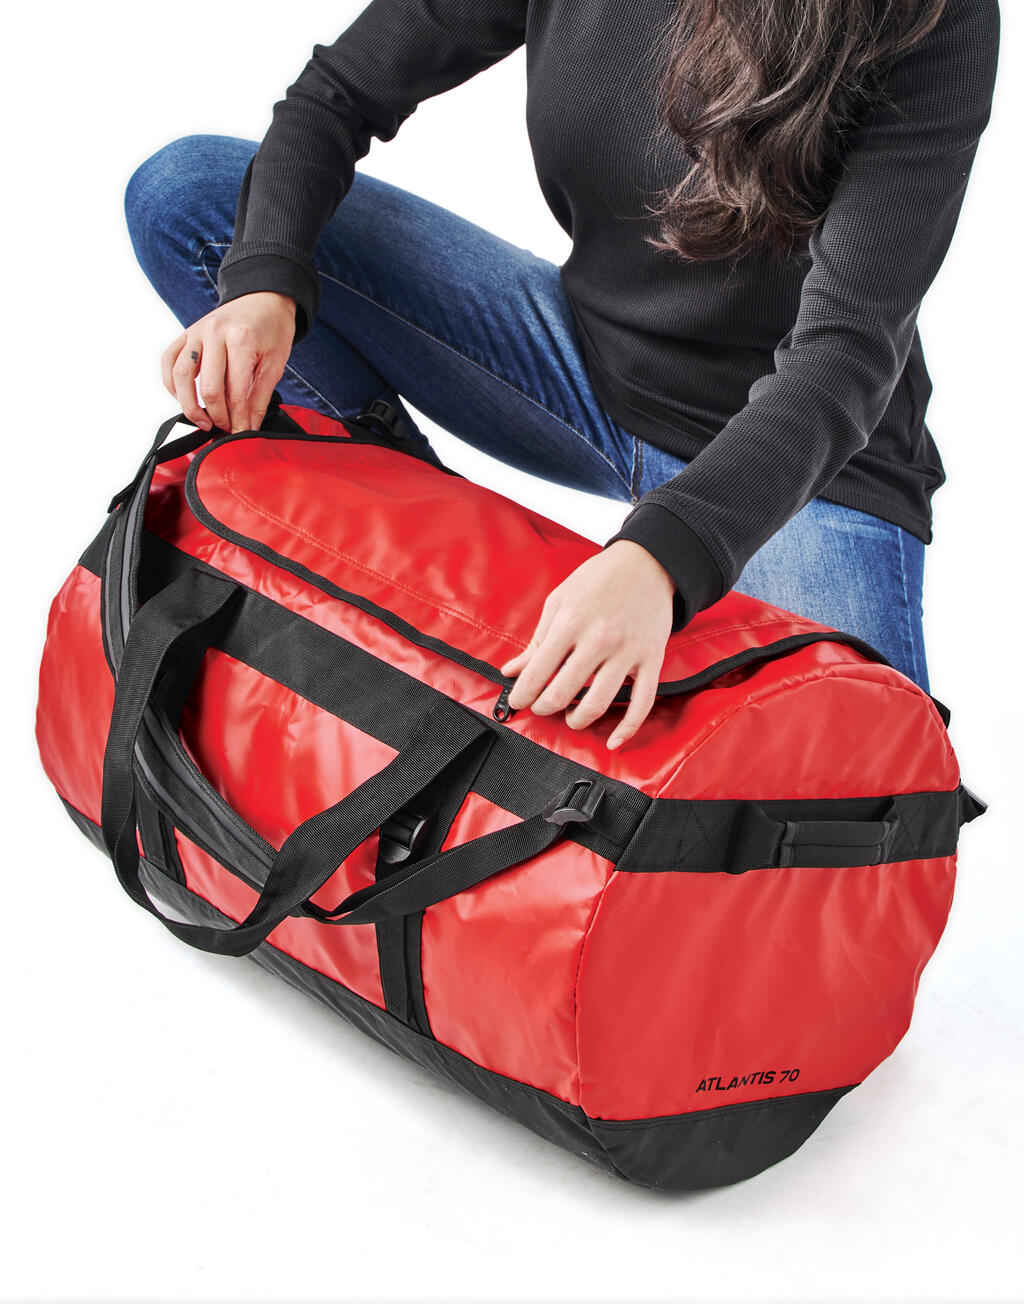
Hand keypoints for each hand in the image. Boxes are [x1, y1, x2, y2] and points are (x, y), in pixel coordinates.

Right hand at [160, 291, 297, 433]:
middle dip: (217, 416)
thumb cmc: (272, 330)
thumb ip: (259, 397)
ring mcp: (196, 332)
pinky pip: (168, 360)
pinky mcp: (186, 333)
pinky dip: (171, 384)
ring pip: (180, 375)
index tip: (241, 434)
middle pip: (208, 387)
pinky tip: (184, 398)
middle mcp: (214, 333)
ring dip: (189, 405)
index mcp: (241, 340)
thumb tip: (248, 428)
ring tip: (203, 422)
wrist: (263, 298)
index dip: (238, 419)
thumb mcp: (275, 364)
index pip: (235, 392)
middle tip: (226, 429)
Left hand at [499, 539, 675, 749]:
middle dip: (545, 707)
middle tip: (541, 706)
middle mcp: (598, 640)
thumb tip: (511, 671)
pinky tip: (613, 741)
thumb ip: (537, 641)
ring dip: (577, 720)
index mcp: (570, 623)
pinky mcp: (651, 660)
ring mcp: (627, 652)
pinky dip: (627, 729)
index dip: (522, 694)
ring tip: (570, 716)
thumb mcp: (559, 601)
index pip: (538, 673)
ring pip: (598, 704)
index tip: (518, 700)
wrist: (647, 563)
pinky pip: (642, 704)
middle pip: (563, 694)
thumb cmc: (598, 579)